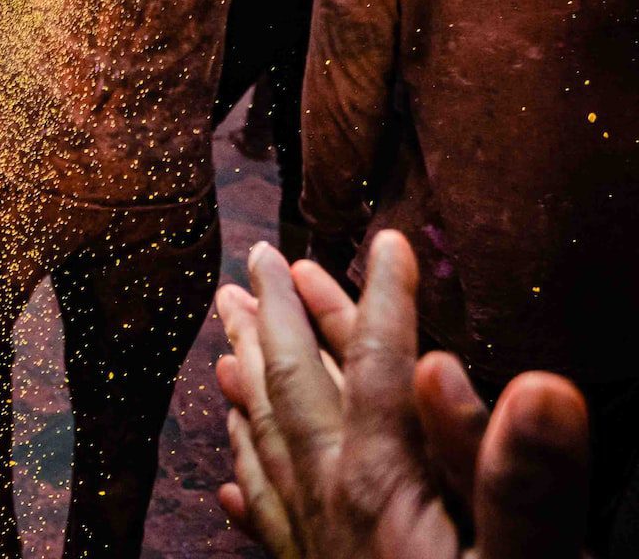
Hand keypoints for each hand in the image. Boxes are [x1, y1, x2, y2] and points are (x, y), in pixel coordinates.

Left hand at [214, 232, 589, 558]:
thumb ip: (524, 480)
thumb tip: (539, 390)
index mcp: (383, 481)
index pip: (377, 366)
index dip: (385, 300)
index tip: (387, 240)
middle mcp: (332, 499)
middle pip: (295, 387)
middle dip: (280, 316)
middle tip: (259, 258)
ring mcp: (313, 540)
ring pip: (268, 438)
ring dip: (252, 378)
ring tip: (229, 334)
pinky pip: (265, 508)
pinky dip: (249, 469)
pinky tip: (232, 470)